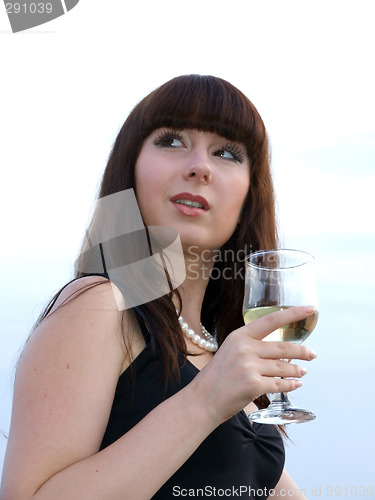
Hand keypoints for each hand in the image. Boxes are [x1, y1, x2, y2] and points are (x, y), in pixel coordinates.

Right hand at [191, 306, 316, 424]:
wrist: (202, 400)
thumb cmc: (217, 377)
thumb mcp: (230, 351)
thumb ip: (252, 347)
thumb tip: (280, 351)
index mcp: (239, 336)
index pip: (271, 320)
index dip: (293, 313)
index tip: (309, 309)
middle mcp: (245, 348)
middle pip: (283, 347)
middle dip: (302, 351)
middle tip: (312, 354)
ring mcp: (249, 367)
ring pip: (284, 367)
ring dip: (296, 371)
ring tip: (302, 372)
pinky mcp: (253, 385)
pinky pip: (280, 384)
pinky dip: (291, 385)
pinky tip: (295, 385)